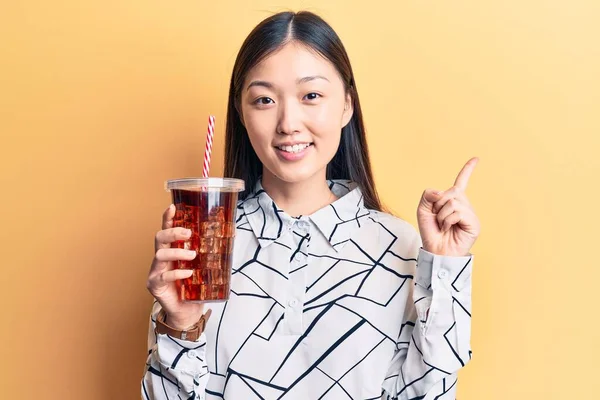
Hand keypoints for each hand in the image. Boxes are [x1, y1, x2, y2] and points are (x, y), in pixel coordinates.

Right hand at [147, 204, 203, 329]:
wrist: (187, 313)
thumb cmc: (195, 288)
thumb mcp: (204, 267)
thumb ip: (211, 252)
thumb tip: (231, 233)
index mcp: (172, 250)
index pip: (167, 229)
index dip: (168, 218)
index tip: (172, 207)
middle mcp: (161, 258)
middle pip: (159, 237)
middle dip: (173, 232)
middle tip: (189, 234)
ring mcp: (156, 271)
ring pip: (160, 254)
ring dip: (178, 252)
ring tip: (193, 255)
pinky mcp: (155, 285)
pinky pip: (164, 275)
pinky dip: (177, 272)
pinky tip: (188, 273)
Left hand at [417, 157, 480, 256]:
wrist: (436, 251)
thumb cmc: (431, 232)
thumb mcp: (423, 210)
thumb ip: (428, 195)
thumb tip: (443, 192)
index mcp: (453, 201)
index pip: (461, 182)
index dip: (467, 170)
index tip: (476, 159)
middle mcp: (464, 205)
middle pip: (452, 190)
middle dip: (439, 203)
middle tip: (438, 217)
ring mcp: (470, 214)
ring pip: (453, 201)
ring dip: (442, 214)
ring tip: (443, 225)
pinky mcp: (474, 223)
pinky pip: (458, 212)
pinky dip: (448, 220)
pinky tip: (449, 228)